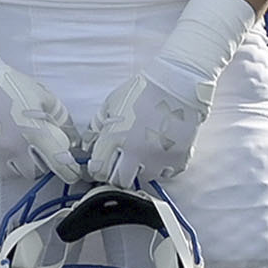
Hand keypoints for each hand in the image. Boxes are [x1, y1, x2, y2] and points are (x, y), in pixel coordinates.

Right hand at [0, 44, 81, 182]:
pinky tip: (0, 147)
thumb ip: (61, 120)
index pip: (59, 164)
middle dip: (40, 164)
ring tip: (16, 148)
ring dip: (19, 165)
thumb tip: (73, 140)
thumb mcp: (43, 98)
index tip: (71, 172)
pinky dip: (0, 163)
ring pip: (13, 174)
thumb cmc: (11, 85)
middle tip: (36, 151)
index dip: (69, 171)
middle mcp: (14, 147)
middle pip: (35, 172)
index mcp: (35, 133)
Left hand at [84, 61, 210, 190]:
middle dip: (116, 176)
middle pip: (120, 181)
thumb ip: (96, 128)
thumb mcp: (110, 106)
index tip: (100, 167)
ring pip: (143, 178)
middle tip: (118, 167)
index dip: (97, 170)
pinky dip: (162, 167)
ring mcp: (159, 157)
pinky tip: (159, 154)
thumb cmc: (140, 92)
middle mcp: (135, 151)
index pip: (99, 170)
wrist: (176, 86)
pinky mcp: (179, 158)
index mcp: (114, 138)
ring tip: (141, 156)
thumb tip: (87, 147)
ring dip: (140, 170)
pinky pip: (167, 174)